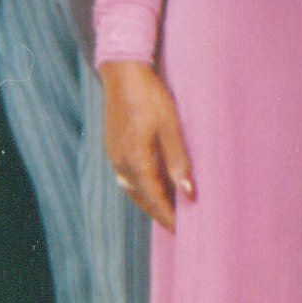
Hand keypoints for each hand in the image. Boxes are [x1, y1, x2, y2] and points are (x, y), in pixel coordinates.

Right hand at [99, 60, 194, 230]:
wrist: (123, 72)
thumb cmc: (149, 95)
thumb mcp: (170, 125)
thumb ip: (178, 160)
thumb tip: (188, 193)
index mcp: (134, 158)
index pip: (153, 197)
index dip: (167, 215)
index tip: (180, 230)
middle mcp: (119, 161)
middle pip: (140, 197)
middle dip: (157, 212)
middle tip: (176, 225)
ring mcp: (113, 154)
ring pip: (131, 188)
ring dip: (148, 200)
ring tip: (167, 209)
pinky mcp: (113, 146)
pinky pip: (126, 176)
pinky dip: (140, 186)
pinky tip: (154, 184)